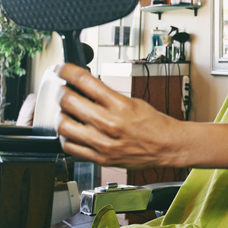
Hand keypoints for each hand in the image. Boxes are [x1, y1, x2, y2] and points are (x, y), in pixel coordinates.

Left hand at [55, 63, 181, 167]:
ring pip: (63, 125)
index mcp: (120, 105)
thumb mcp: (132, 101)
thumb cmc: (152, 123)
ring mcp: (103, 143)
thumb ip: (107, 95)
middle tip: (63, 90)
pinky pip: (69, 147)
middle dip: (61, 92)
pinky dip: (66, 136)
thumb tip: (84, 86)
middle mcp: (109, 123)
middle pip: (68, 101)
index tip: (61, 69)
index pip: (84, 80)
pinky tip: (71, 130)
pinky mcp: (99, 158)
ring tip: (66, 112)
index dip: (66, 70)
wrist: (166, 146)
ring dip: (61, 114)